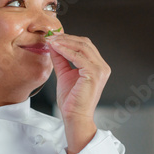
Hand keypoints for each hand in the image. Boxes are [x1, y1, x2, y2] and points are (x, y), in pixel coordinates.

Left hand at [47, 33, 108, 153]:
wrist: (75, 117)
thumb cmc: (72, 101)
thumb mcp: (64, 74)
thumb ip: (61, 59)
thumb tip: (53, 45)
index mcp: (97, 66)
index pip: (85, 46)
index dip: (69, 39)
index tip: (53, 37)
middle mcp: (102, 66)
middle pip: (85, 43)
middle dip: (66, 37)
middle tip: (51, 36)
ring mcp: (100, 70)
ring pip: (82, 46)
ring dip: (65, 42)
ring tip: (51, 41)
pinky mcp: (94, 74)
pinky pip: (78, 56)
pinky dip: (65, 50)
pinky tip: (55, 49)